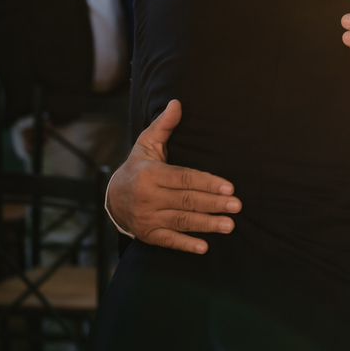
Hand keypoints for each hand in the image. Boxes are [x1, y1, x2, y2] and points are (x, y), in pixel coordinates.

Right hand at [107, 100, 240, 253]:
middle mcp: (149, 197)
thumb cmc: (138, 167)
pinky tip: (204, 247)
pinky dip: (185, 245)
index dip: (207, 183)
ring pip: (181, 221)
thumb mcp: (147, 144)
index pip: (184, 178)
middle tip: (237, 206)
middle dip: (213, 203)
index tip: (230, 187)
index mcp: (151, 175)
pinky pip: (168, 241)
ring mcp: (148, 218)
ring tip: (229, 225)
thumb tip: (177, 102)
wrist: (112, 197)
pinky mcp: (148, 234)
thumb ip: (164, 125)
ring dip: (206, 224)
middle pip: (186, 201)